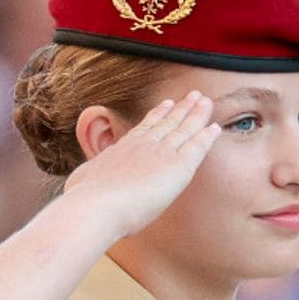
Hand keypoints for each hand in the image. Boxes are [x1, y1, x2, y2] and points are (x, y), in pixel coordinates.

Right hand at [63, 91, 220, 239]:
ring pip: (183, 129)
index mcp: (122, 148)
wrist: (96, 204)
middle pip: (167, 122)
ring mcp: (160, 153)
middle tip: (193, 95)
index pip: (145, 128)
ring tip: (206, 101)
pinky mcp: (177, 166)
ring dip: (196, 114)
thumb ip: (91, 180)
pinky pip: (197, 147)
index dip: (158, 115)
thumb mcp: (85, 181)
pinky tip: (216, 127)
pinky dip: (207, 136)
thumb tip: (82, 185)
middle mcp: (142, 145)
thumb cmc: (86, 199)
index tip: (167, 103)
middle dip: (181, 108)